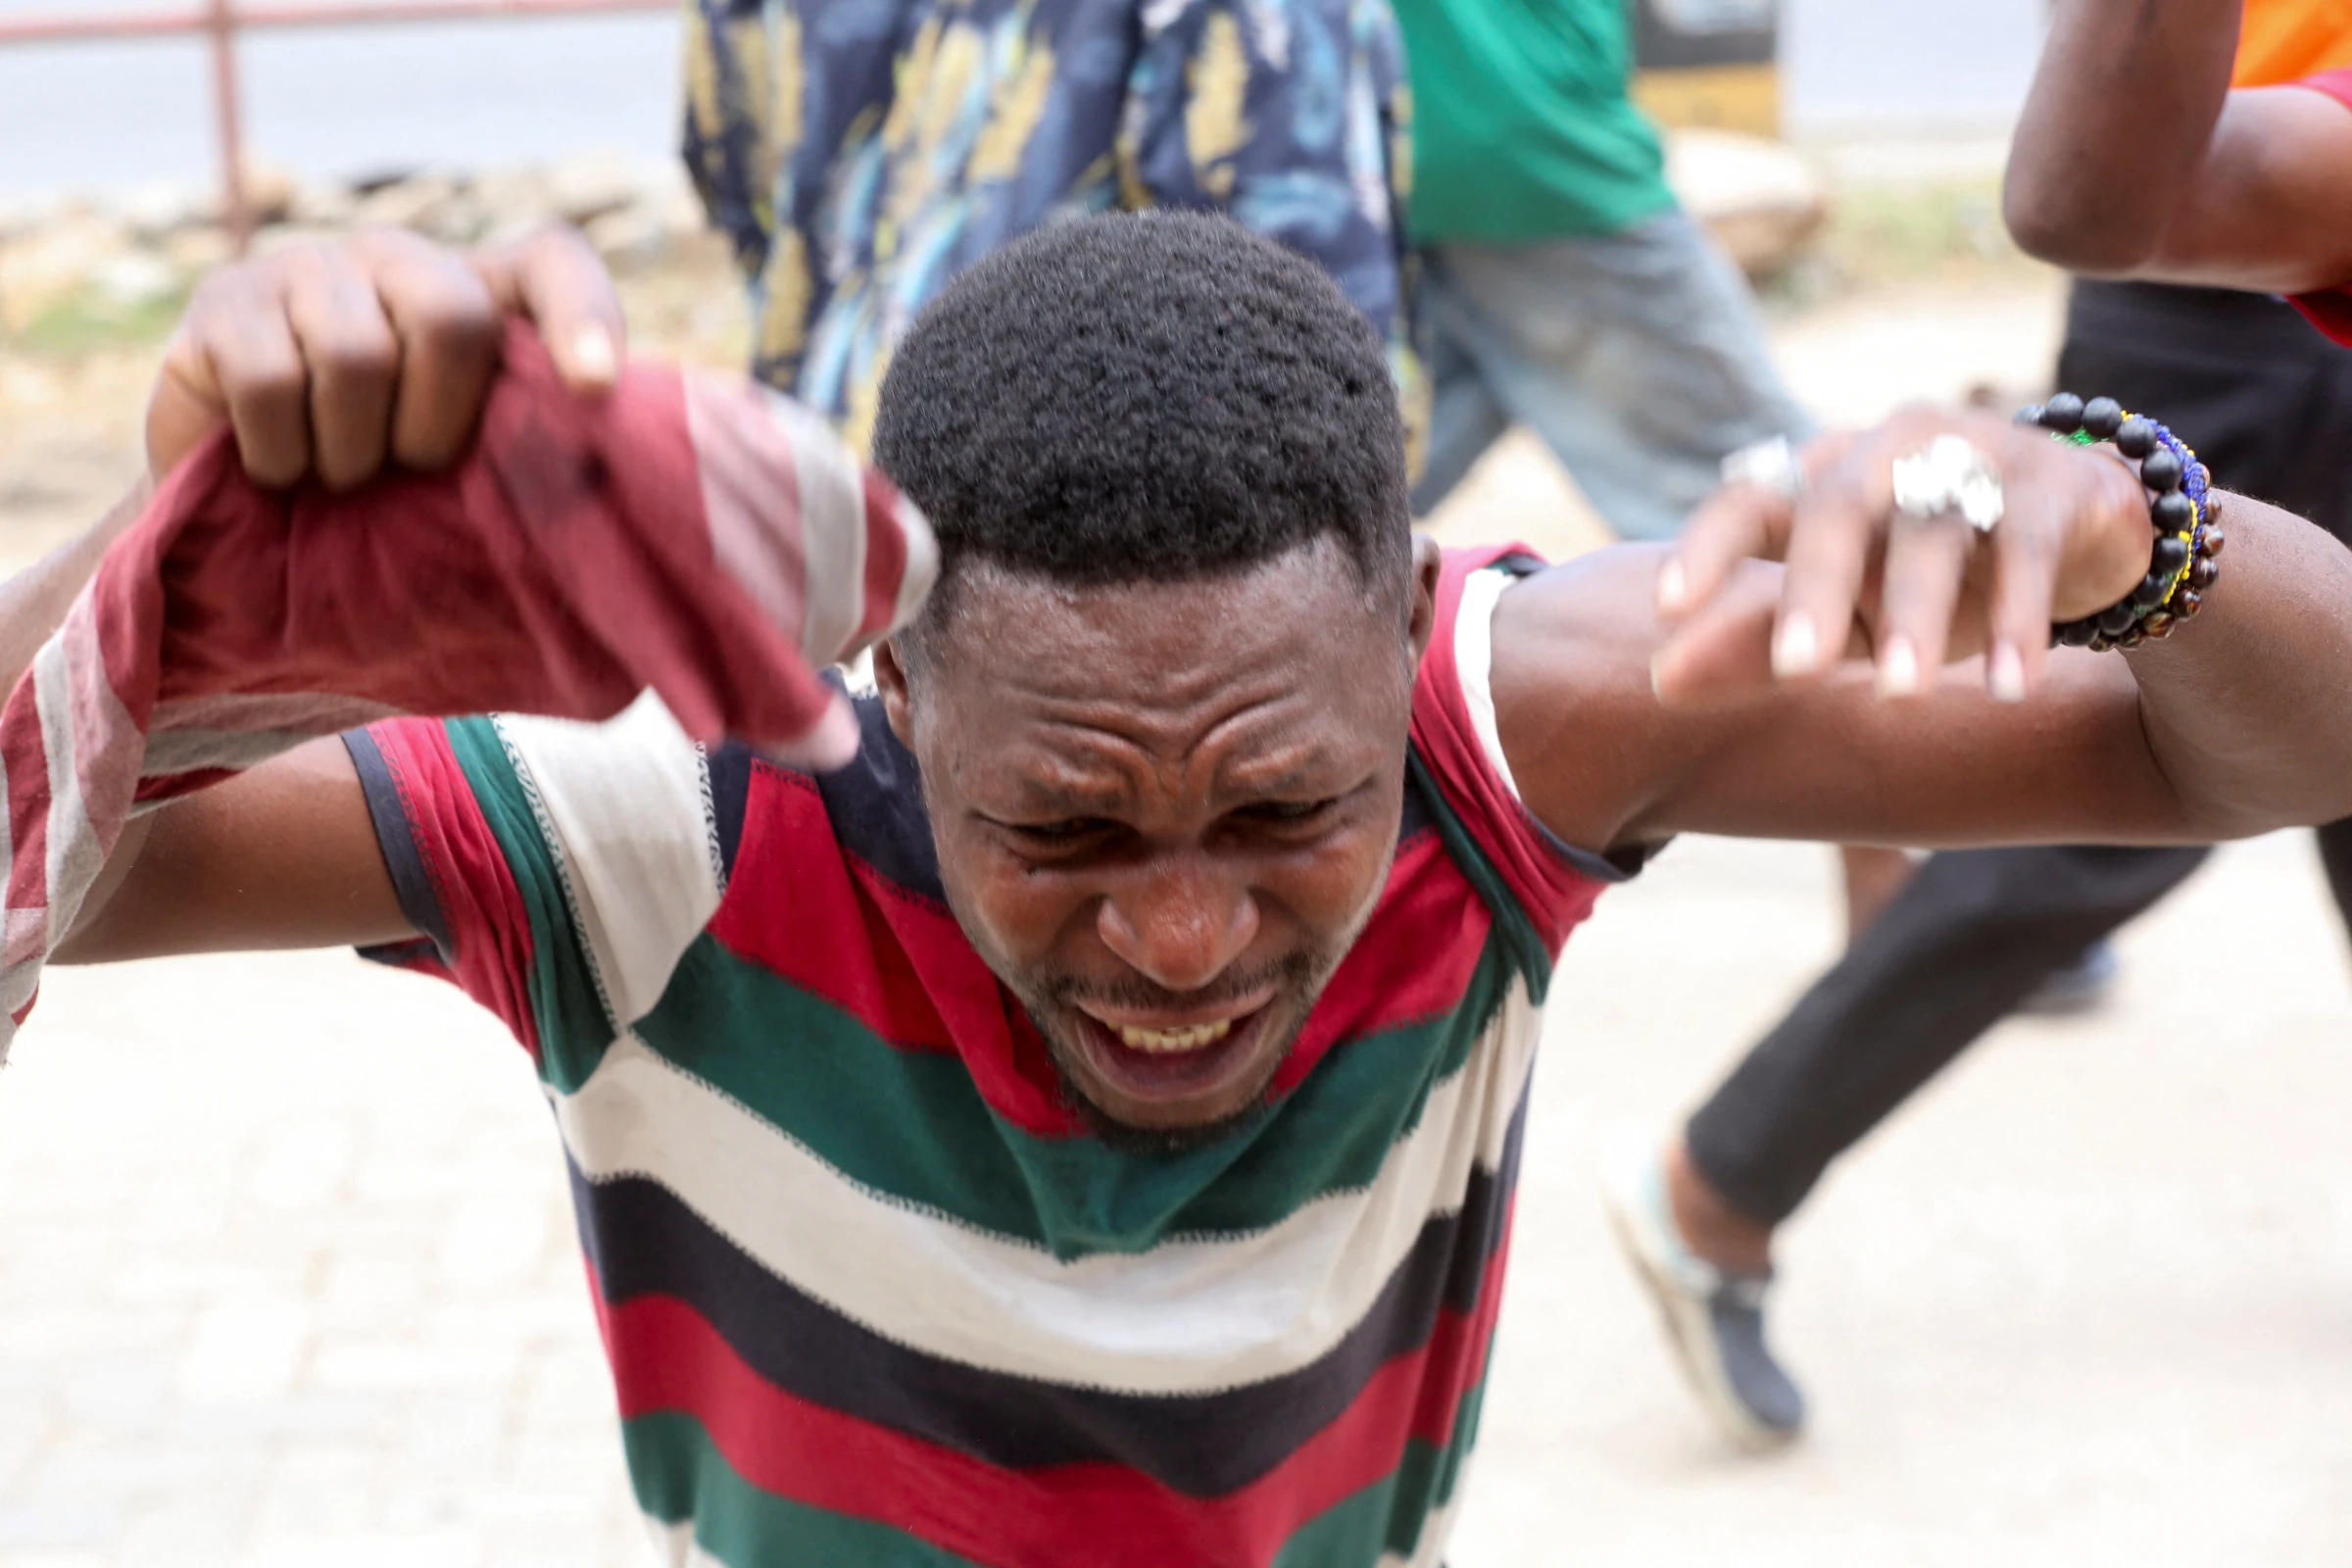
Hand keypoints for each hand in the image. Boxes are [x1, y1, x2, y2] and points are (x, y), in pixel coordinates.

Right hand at [145, 225, 625, 490]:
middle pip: (451, 315)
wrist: (241, 518)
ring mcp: (305, 267)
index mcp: (477, 293)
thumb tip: (597, 455)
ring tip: (339, 472)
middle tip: (408, 467)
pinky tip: (279, 467)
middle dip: (435, 422)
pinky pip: (270, 382)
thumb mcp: (466, 475)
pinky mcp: (223, 300)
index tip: (595, 390)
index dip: (583, 317)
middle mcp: (395, 258)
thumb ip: (529, 448)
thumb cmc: (380, 498)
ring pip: (357, 356)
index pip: (552, 266)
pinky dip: (281, 451)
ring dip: (352, 450)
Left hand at [1649, 406, 2153, 706]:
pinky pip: (2029, 550)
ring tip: (1900, 696)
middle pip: (1838, 511)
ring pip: (1934, 532)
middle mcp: (1888, 450)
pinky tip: (2008, 688)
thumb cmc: (1929, 576)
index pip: (1750, 500)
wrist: (2081, 528)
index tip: (1664, 609)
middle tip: (1795, 672)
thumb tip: (1658, 685)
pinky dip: (2020, 621)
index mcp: (1823, 475)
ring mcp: (1974, 456)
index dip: (1707, 547)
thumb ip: (1758, 643)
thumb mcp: (1845, 615)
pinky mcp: (2053, 486)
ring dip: (1918, 617)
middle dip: (1816, 591)